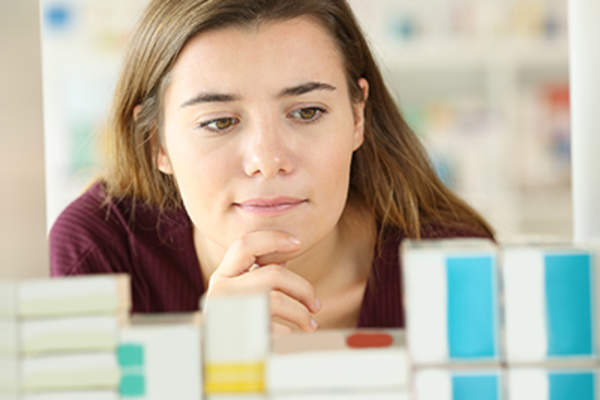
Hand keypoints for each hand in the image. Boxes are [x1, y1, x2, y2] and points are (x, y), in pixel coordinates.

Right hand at [205, 230, 320, 334]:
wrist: (215, 360)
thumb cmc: (235, 320)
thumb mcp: (239, 292)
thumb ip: (257, 272)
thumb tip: (285, 255)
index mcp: (222, 275)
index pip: (245, 244)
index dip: (273, 239)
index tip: (298, 243)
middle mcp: (221, 291)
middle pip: (273, 275)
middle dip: (302, 288)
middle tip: (315, 304)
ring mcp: (228, 313)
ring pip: (276, 300)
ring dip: (301, 313)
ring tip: (310, 323)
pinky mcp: (237, 334)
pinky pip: (274, 327)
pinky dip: (288, 331)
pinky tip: (290, 335)